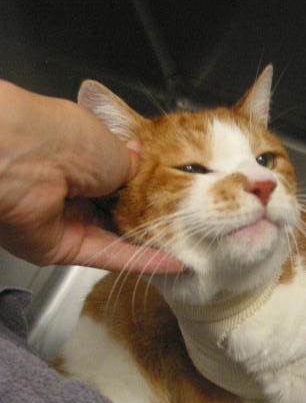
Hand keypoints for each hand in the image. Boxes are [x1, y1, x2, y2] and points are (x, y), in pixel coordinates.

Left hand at [0, 80, 183, 273]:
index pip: (118, 173)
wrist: (18, 162)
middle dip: (152, 216)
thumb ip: (130, 163)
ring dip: (151, 243)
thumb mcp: (111, 146)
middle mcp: (69, 186)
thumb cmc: (60, 138)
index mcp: (78, 151)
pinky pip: (107, 256)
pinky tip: (172, 264)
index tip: (177, 191)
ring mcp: (65, 219)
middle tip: (188, 222)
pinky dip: (139, 261)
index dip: (148, 183)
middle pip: (118, 208)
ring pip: (115, 236)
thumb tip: (140, 161)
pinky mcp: (62, 249)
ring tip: (189, 247)